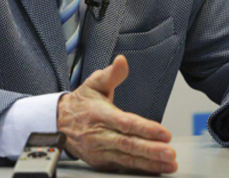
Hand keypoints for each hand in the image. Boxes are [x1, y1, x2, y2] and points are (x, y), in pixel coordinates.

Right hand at [57, 55, 177, 173]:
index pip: (125, 123)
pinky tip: (155, 169)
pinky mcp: (100, 162)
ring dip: (150, 163)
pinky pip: (122, 166)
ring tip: (169, 164)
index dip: (145, 129)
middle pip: (128, 144)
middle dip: (151, 150)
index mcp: (99, 114)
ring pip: (127, 158)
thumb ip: (111, 74)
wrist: (58, 123)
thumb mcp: (94, 83)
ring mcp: (99, 151)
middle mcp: (98, 135)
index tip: (164, 133)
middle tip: (170, 152)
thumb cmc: (81, 103)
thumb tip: (122, 61)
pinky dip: (139, 169)